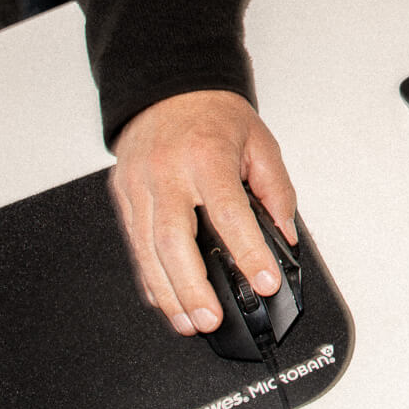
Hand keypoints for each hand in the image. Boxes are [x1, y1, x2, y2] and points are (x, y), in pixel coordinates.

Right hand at [107, 90, 298, 336]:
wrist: (170, 87)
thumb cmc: (214, 114)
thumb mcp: (260, 143)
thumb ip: (276, 191)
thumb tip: (285, 235)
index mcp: (206, 155)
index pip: (229, 212)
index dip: (248, 252)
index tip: (265, 281)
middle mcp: (167, 171)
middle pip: (174, 240)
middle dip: (193, 287)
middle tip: (212, 318)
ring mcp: (139, 183)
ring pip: (147, 249)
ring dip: (168, 292)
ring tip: (189, 321)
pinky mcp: (123, 194)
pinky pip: (134, 244)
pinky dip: (149, 277)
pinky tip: (165, 299)